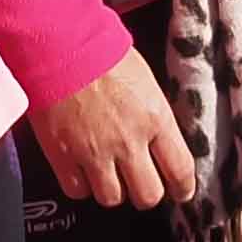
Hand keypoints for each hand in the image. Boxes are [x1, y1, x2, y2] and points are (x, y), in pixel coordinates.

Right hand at [27, 49, 193, 208]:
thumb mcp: (145, 80)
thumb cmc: (100, 51)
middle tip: (139, 182)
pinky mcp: (63, 156)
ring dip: (111, 188)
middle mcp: (128, 141)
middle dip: (145, 192)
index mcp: (155, 118)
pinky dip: (80, 184)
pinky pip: (78, 191)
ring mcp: (95, 153)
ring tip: (107, 171)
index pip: (180, 170)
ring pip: (112, 198)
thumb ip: (154, 115)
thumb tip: (159, 140)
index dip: (182, 187)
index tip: (179, 191)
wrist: (58, 43)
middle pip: (148, 195)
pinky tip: (81, 168)